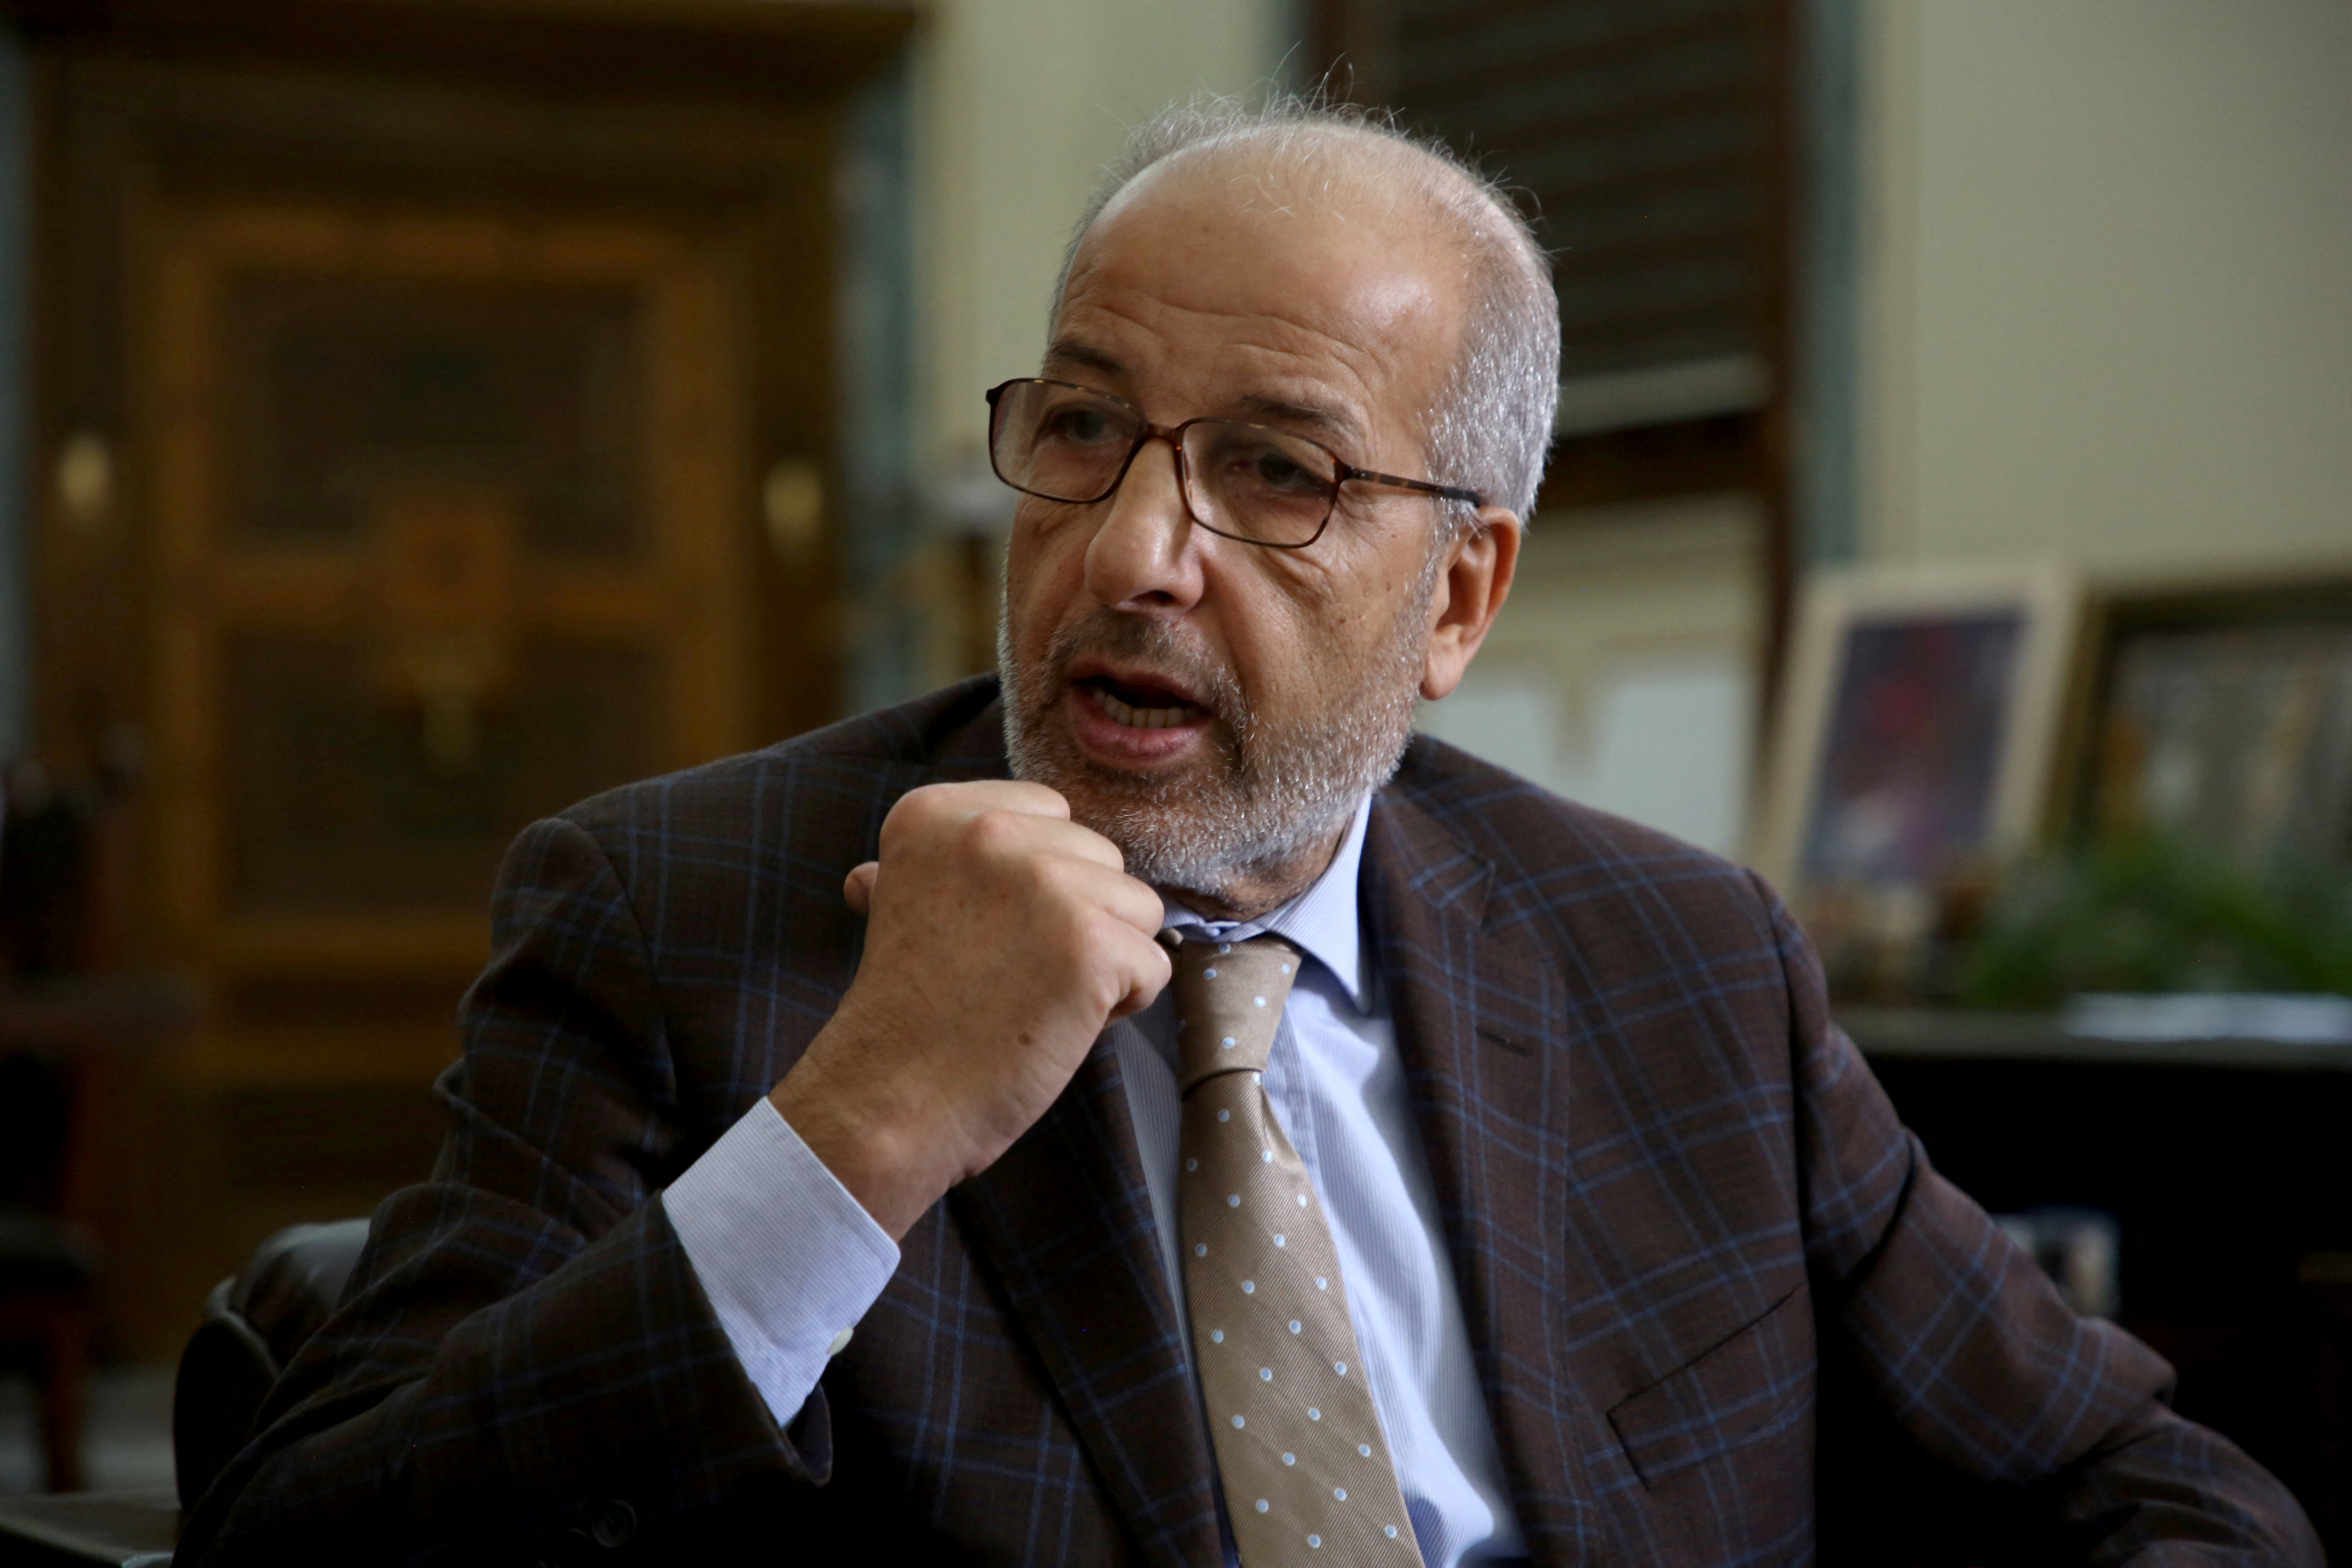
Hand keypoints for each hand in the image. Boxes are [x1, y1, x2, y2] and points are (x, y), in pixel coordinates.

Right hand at [770, 780, 1169, 1237]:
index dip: (1042, 883)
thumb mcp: (901, 907)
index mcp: (940, 813)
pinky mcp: (1091, 941)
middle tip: (1012, 976)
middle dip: (1078, 921)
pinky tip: (1061, 1025)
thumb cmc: (906, 1017)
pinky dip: (1122, 1006)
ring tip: (1038, 999)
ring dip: (1105, 961)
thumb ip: (938, 867)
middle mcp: (992, 831)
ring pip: (1137, 908)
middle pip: (1101, 859)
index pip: (1052, 815)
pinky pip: (1153, 964)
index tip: (988, 933)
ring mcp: (1045, 882)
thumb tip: (912, 859)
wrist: (891, 1099)